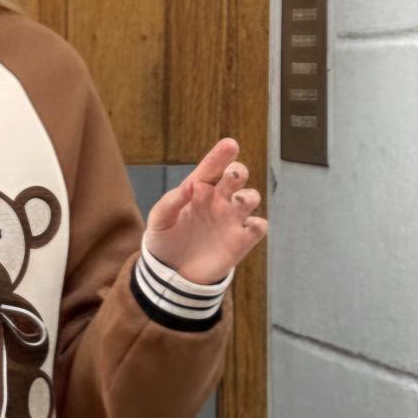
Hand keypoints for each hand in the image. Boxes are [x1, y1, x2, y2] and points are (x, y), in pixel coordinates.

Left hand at [143, 139, 266, 283]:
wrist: (170, 273)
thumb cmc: (165, 239)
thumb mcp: (159, 220)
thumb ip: (171, 201)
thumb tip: (192, 186)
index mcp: (199, 189)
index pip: (212, 167)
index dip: (221, 155)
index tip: (230, 145)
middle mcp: (219, 200)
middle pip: (236, 177)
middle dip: (238, 172)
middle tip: (232, 176)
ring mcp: (231, 219)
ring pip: (251, 198)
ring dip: (249, 196)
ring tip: (237, 201)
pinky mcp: (241, 240)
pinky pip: (258, 227)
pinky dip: (258, 224)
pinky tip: (249, 225)